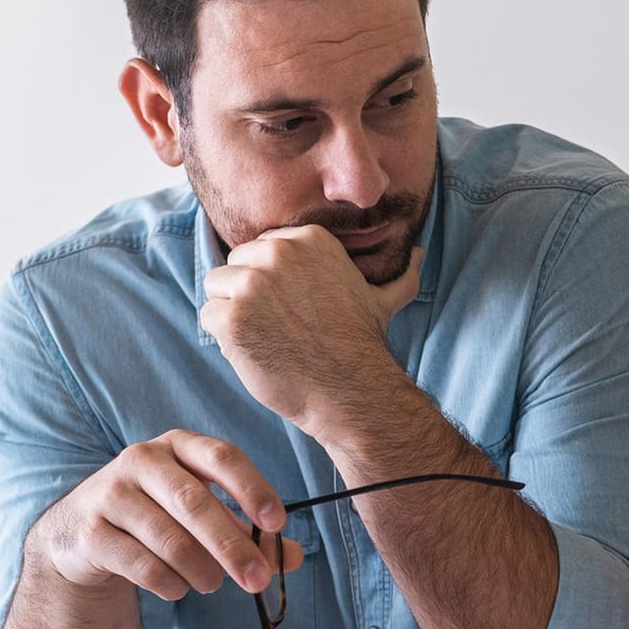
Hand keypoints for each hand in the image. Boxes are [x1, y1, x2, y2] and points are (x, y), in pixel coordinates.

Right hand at [30, 430, 304, 601]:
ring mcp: (111, 493)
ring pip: (168, 538)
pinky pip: (140, 564)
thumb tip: (295, 557)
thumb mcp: (203, 513)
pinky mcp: (90, 531)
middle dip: (232, 546)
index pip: (223, 457)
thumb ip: (248, 532)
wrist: (80, 530)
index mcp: (179, 446)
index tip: (278, 523)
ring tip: (213, 584)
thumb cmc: (158, 513)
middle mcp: (142, 460)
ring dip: (201, 570)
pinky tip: (178, 588)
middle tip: (258, 580)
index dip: (253, 488)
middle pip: (195, 503)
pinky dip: (169, 582)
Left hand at [200, 225, 424, 427]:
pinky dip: (224, 338)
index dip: (273, 282)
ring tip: (266, 338)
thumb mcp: (383, 299)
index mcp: (308, 239)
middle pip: (235, 264)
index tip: (293, 308)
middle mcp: (277, 253)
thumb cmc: (361, 345)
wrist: (350, 390)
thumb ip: (398, 274)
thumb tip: (420, 255)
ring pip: (216, 289)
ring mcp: (251, 284)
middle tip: (280, 327)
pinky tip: (254, 351)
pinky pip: (208, 317)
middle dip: (249, 296)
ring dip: (233, 315)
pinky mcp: (231, 317)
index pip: (262, 248)